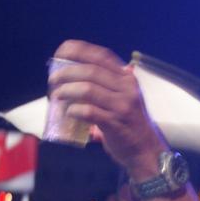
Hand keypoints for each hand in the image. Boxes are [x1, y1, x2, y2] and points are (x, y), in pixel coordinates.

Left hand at [48, 41, 166, 179]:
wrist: (146, 150)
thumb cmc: (128, 123)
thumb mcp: (122, 97)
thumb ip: (104, 84)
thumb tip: (69, 74)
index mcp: (127, 78)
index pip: (100, 56)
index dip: (77, 50)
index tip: (60, 53)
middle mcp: (127, 89)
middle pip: (90, 71)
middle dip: (66, 73)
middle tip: (53, 80)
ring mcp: (122, 106)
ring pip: (87, 89)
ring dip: (66, 91)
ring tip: (57, 96)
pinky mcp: (115, 124)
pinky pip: (88, 111)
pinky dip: (74, 110)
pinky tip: (69, 113)